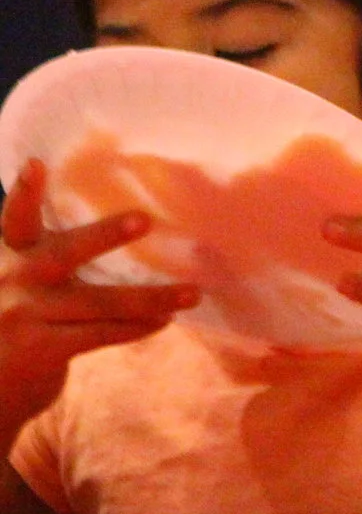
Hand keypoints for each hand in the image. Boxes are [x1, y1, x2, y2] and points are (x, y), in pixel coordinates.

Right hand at [0, 160, 197, 427]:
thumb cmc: (11, 327)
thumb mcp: (18, 286)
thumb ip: (45, 258)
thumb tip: (120, 225)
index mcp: (8, 256)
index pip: (15, 219)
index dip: (24, 192)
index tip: (36, 164)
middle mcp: (12, 281)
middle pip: (63, 253)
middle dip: (103, 235)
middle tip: (143, 220)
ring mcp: (24, 316)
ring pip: (100, 301)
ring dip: (150, 297)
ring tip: (192, 293)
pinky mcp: (39, 349)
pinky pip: (100, 333)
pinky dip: (135, 327)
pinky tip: (163, 320)